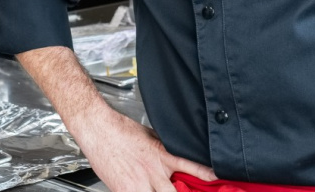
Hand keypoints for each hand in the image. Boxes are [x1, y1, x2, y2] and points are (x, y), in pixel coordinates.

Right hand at [71, 107, 215, 191]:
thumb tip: (176, 156)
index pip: (191, 166)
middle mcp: (153, 172)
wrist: (98, 129)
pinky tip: (140, 190)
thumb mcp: (151, 137)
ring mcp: (139, 184)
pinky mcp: (124, 191)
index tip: (215, 179)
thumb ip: (165, 150)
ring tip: (156, 190)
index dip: (205, 175)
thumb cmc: (121, 130)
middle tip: (183, 191)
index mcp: (163, 155)